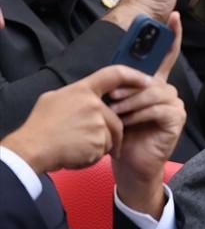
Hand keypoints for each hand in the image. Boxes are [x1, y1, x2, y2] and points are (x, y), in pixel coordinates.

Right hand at [2, 67, 153, 174]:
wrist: (33, 148)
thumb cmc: (41, 125)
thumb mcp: (54, 99)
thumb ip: (77, 96)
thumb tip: (87, 96)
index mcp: (82, 90)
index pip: (114, 74)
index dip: (134, 76)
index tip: (148, 81)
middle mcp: (93, 104)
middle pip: (115, 118)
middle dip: (108, 131)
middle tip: (87, 139)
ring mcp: (98, 123)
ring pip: (111, 135)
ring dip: (100, 144)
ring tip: (77, 145)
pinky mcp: (100, 141)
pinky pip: (106, 149)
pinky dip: (95, 154)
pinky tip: (78, 152)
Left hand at [109, 12, 186, 218]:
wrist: (130, 164)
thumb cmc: (122, 135)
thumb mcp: (118, 105)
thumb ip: (123, 86)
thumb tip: (119, 72)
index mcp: (154, 85)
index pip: (165, 56)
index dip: (170, 36)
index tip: (175, 16)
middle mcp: (168, 92)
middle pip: (153, 78)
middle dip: (129, 88)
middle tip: (112, 100)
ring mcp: (175, 105)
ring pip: (154, 92)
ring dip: (131, 103)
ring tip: (116, 114)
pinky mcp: (176, 120)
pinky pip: (158, 108)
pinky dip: (140, 115)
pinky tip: (130, 124)